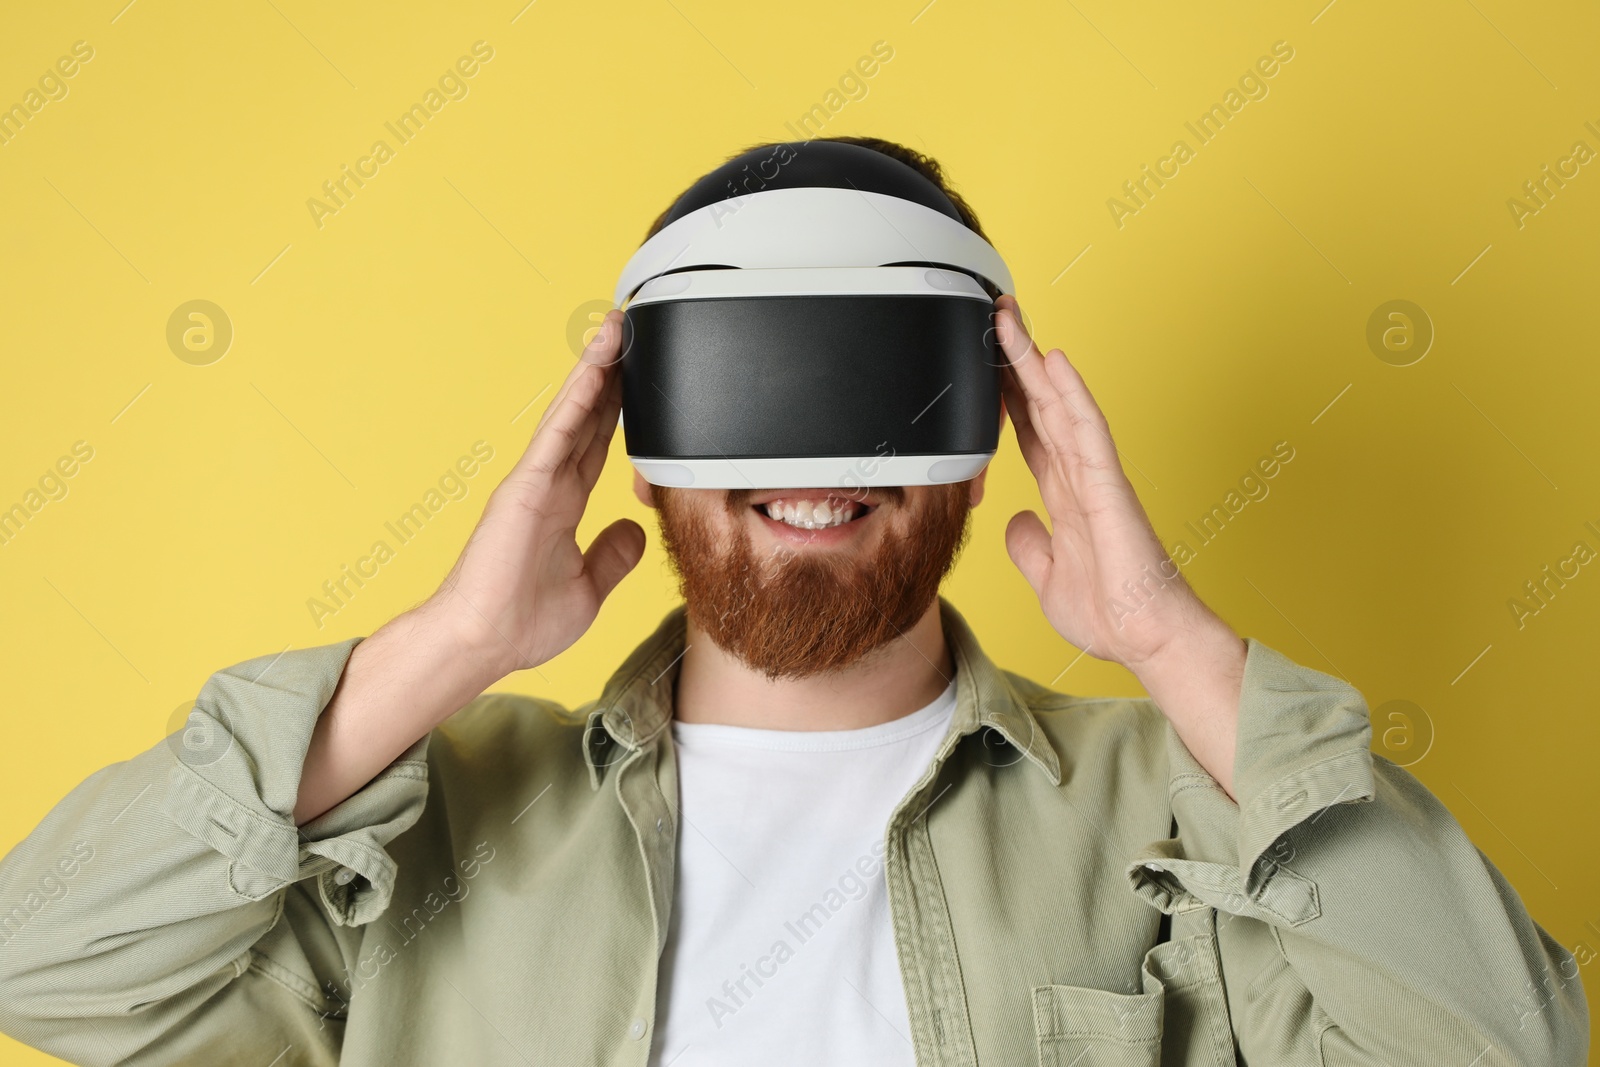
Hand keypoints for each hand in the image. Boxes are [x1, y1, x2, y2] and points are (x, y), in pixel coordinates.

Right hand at [419, 310, 645, 680]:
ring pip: (572, 413)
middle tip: (632, 335)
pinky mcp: (525, 487)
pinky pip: (558, 434)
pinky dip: (578, 400)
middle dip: (610, 378)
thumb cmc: (521, 622)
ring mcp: (535, 482)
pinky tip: (596, 369)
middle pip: (587, 418)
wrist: (482, 643)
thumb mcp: (588, 587)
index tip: (638, 380)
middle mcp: (549, 485)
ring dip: (595, 371)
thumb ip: (611, 556)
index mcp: (563, 505)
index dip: (618, 412)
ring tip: (616, 331)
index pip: (598, 446)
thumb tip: (634, 531)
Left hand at [993, 295, 1229, 673]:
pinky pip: (1088, 432)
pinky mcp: (1110, 488)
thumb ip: (1031, 547)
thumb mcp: (1048, 579)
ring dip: (1035, 363)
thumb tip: (1016, 521)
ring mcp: (1097, 479)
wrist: (1147, 641)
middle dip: (1016, 364)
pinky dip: (1071, 395)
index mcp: (1066, 498)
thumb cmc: (1112, 615)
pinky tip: (1054, 362)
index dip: (1008, 398)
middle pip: (1042, 408)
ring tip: (1011, 321)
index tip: (986, 365)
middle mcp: (1080, 479)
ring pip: (1062, 406)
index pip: (1030, 434)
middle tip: (994, 317)